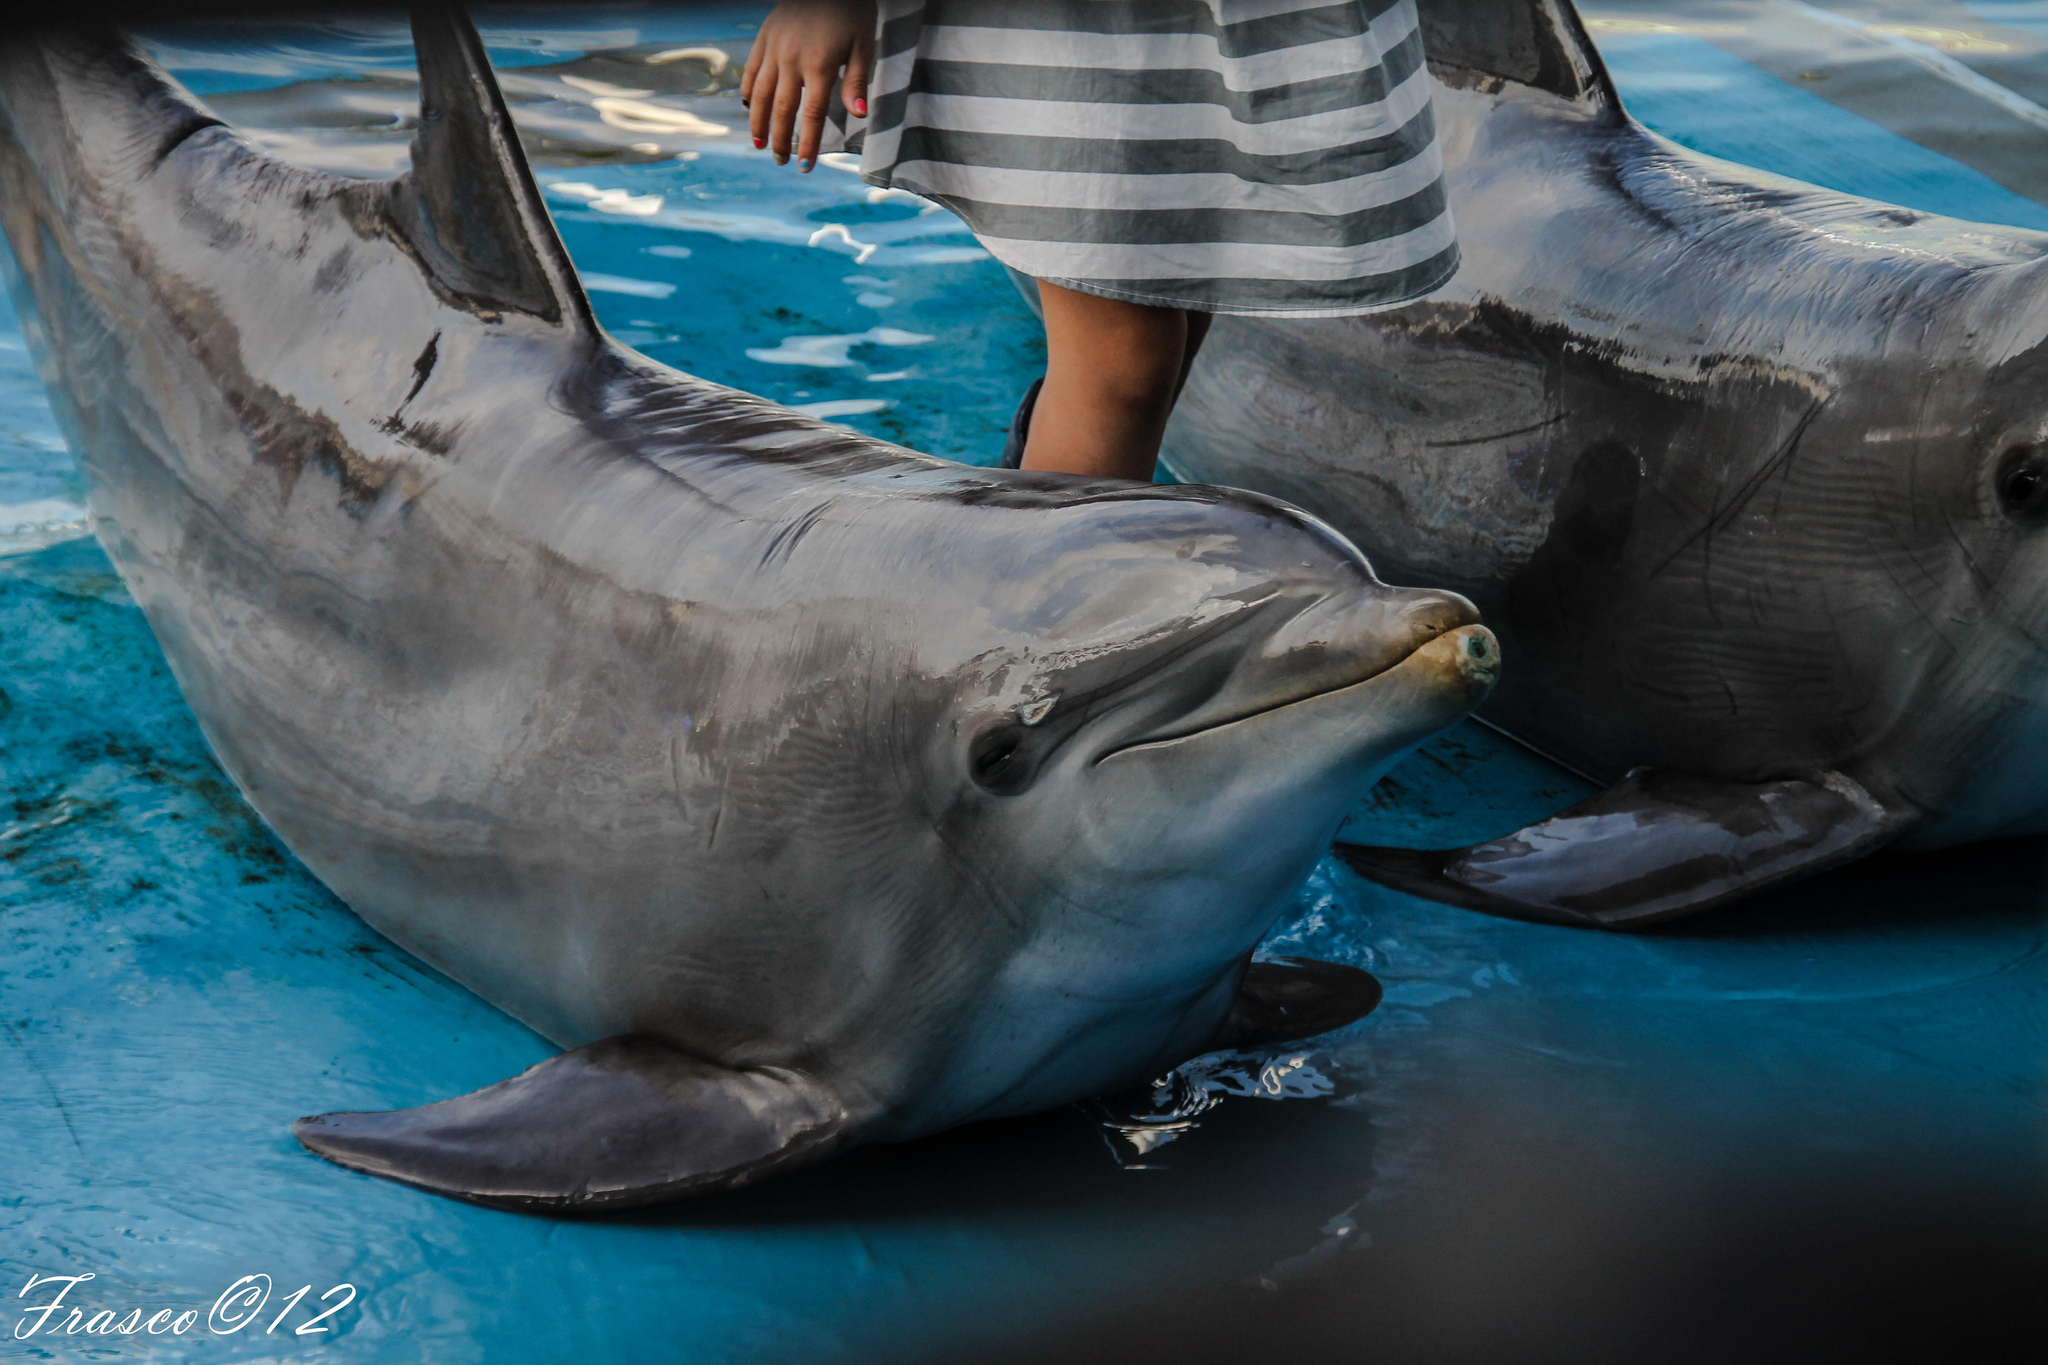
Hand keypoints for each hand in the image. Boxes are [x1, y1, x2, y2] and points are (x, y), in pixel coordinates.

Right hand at [741, 0, 875, 170]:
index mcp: (819, 65)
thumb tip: (857, 115)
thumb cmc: (851, 11)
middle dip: (780, 139)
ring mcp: (774, 49)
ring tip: (759, 144)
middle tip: (780, 161)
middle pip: (782, 109)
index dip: (808, 143)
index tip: (805, 166)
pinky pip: (751, 69)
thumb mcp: (863, 44)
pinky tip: (748, 108)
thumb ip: (857, 81)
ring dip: (758, 122)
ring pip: (760, 93)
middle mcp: (791, 60)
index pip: (812, 115)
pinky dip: (747, 91)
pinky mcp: (764, 38)